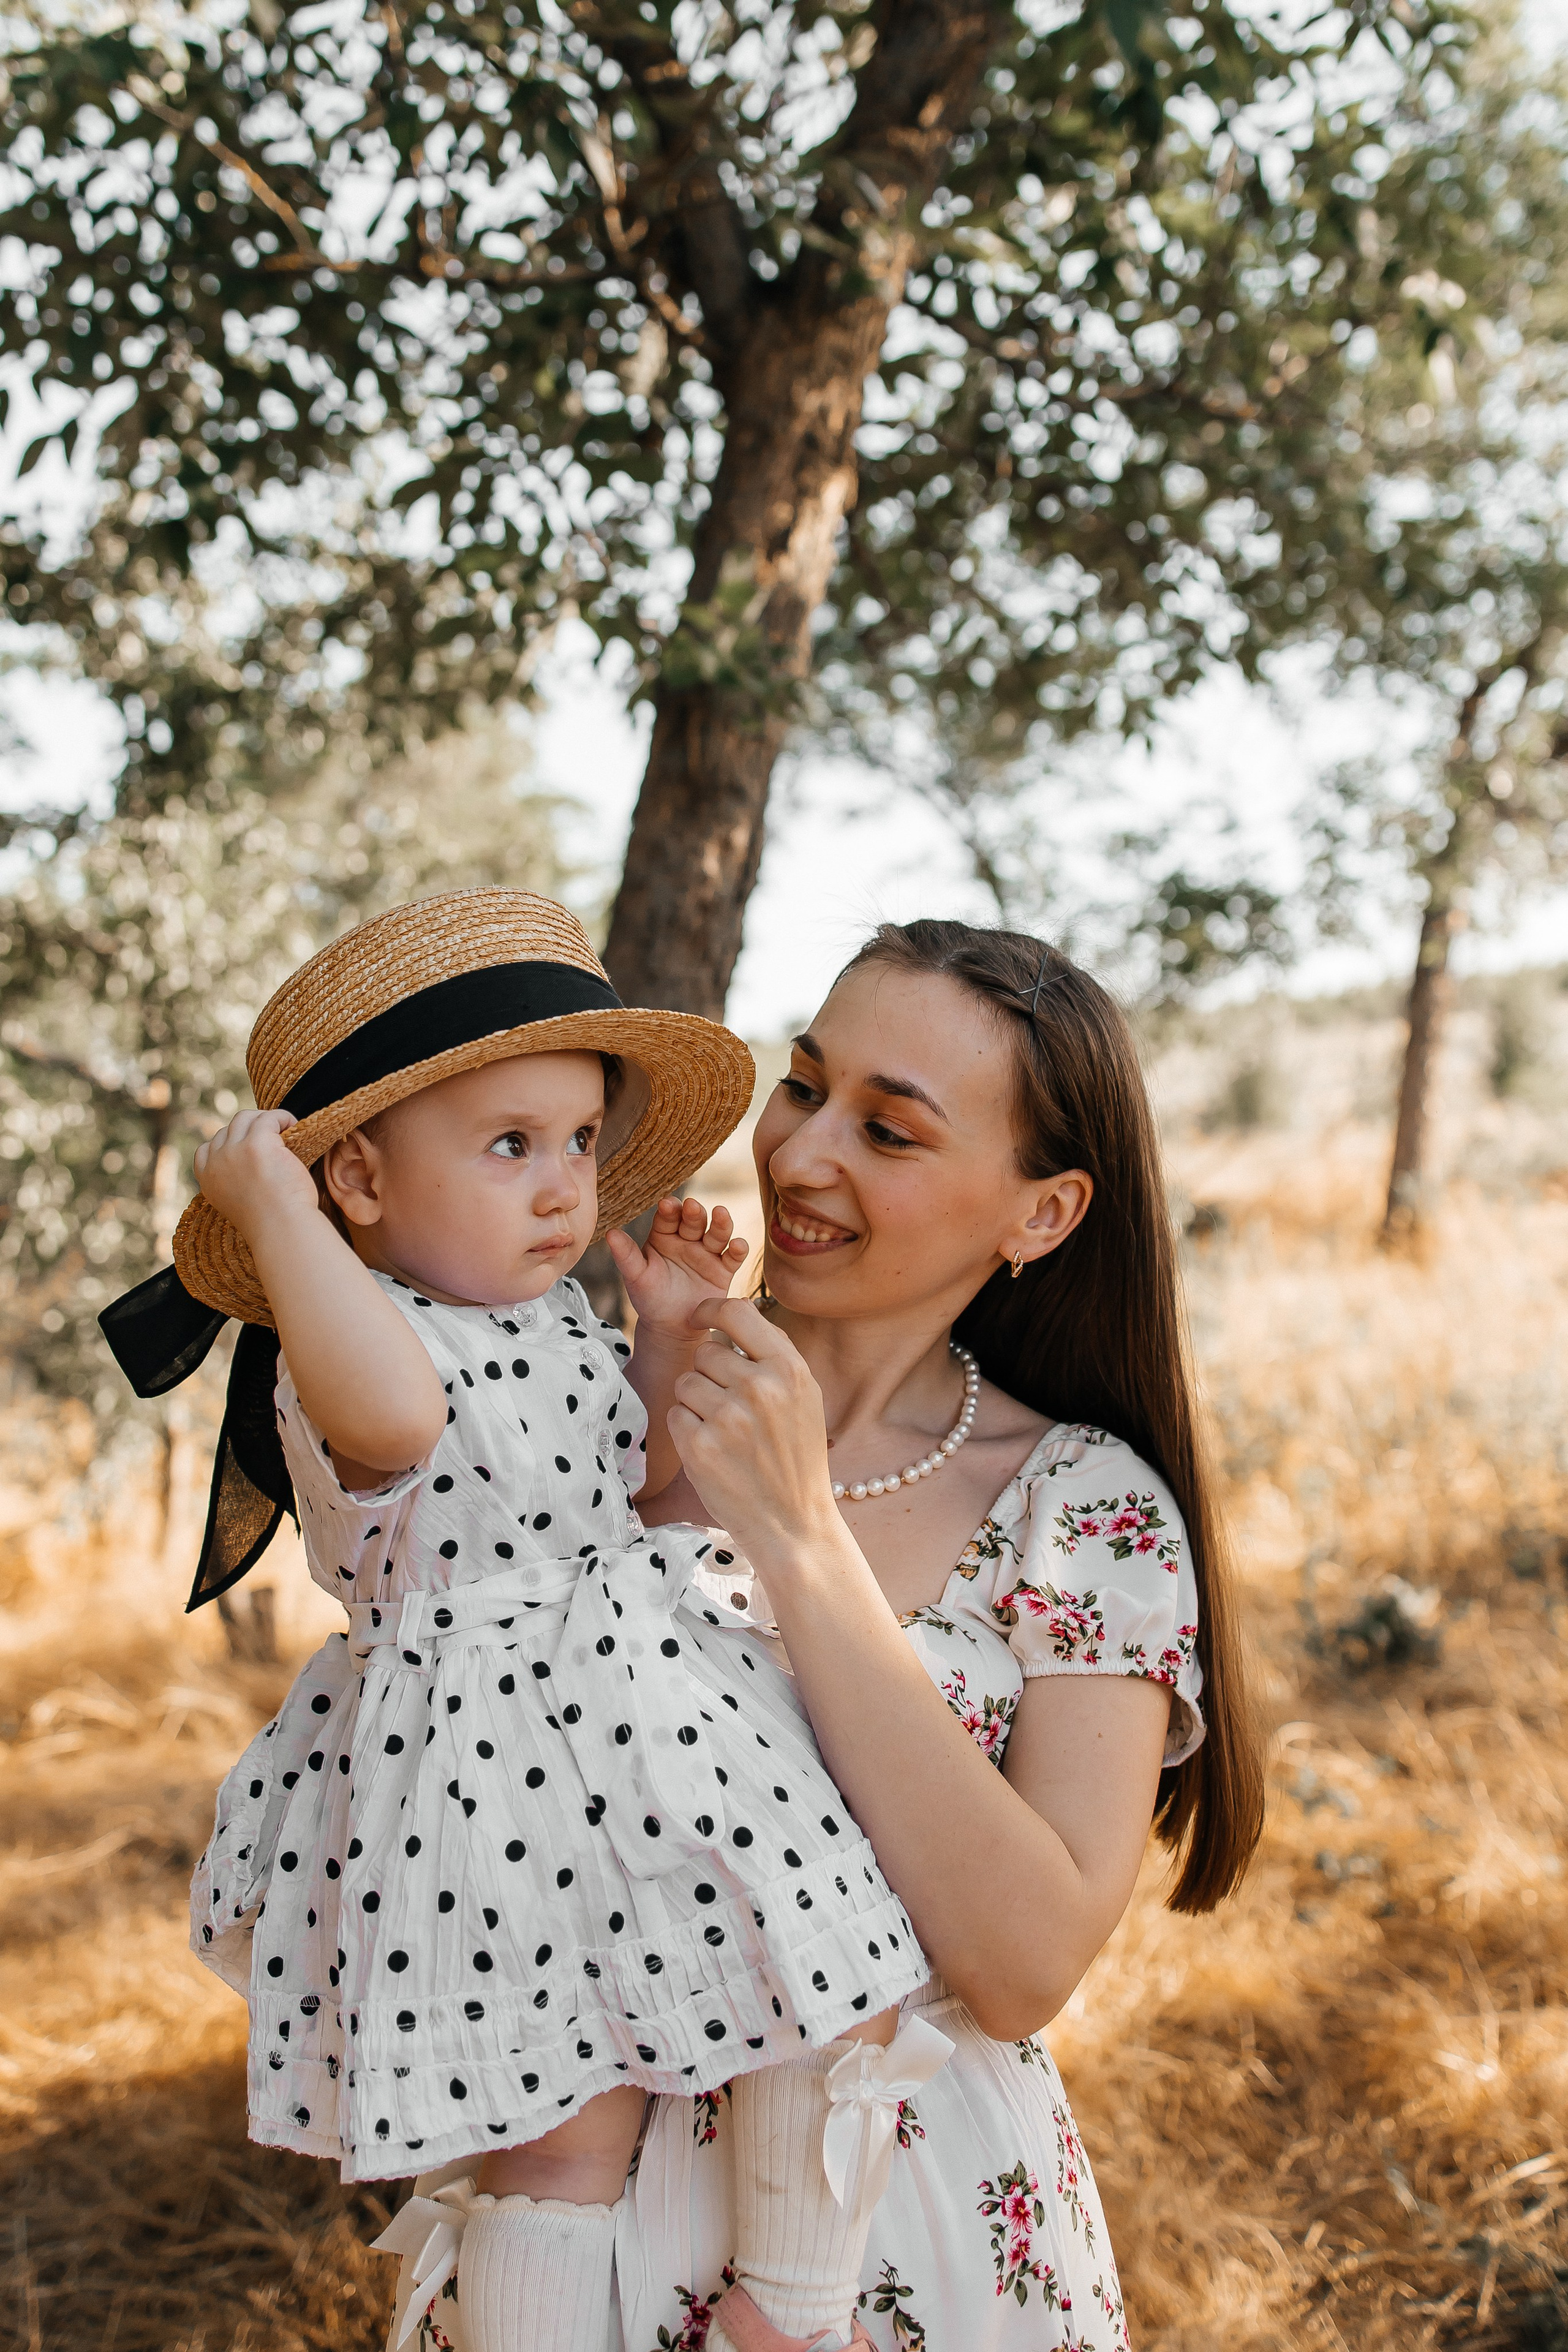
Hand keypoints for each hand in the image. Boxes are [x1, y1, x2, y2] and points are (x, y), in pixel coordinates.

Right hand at [193, 1107, 319, 1239]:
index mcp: (208, 1180)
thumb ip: (236, 1181)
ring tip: (285, 1129)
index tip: (247, 1147)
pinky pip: (268, 1117)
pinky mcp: (257, 1143)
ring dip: (266, 1120)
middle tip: (273, 1137)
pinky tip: (293, 1126)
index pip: (206, 1149)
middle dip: (250, 1129)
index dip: (228, 1143)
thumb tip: (253, 1161)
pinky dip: (282, 1118)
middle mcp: (216, 1163)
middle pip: (228, 1129)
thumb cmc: (272, 1222)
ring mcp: (234, 1151)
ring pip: (245, 1119)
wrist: (282, 1230)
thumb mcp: (240, 1202)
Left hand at [606, 1196, 748, 1342]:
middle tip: (692, 1206)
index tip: (667, 1204)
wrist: (670, 1328)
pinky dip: (738, 1249)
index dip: (669, 1210)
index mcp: (664, 1236)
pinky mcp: (724, 1270)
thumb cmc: (649, 1299)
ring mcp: (707, 1253)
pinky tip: (737, 1245)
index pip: (668, 1218)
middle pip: (694, 1221)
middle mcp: (687, 1240)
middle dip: (694, 1213)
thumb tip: (609, 1233)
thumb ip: (626, 1255)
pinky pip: (733, 1257)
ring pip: (716, 1233)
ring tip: (721, 1214)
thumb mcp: (636, 1277)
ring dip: (720, 1223)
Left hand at [666, 1295, 840, 1570]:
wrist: (793, 1524)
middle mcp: (759, 1387)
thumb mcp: (804, 1398)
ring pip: (685, 1383)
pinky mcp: (699, 1447)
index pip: (737, 1312)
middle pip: (704, 1353)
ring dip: (695, 1404)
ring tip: (724, 1432)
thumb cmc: (796, 1458)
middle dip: (710, 1375)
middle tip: (731, 1409)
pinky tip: (712, 1451)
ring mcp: (727, 1417)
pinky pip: (674, 1415)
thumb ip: (772, 1355)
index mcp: (789, 1369)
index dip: (710, 1310)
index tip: (698, 1317)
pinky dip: (686, 1431)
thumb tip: (732, 1315)